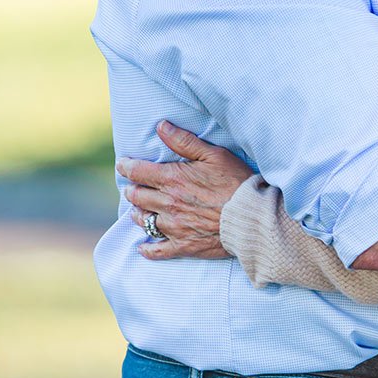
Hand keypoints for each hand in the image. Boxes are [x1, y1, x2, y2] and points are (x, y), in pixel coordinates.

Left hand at [117, 121, 254, 260]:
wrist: (254, 217)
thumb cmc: (238, 183)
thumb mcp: (215, 155)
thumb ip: (185, 141)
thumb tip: (161, 127)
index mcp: (172, 179)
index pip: (136, 171)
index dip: (126, 166)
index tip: (123, 164)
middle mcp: (167, 203)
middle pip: (135, 196)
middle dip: (132, 189)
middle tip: (135, 187)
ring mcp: (173, 226)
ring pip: (142, 220)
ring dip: (138, 213)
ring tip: (141, 209)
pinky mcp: (183, 245)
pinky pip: (156, 250)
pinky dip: (147, 249)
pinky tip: (143, 247)